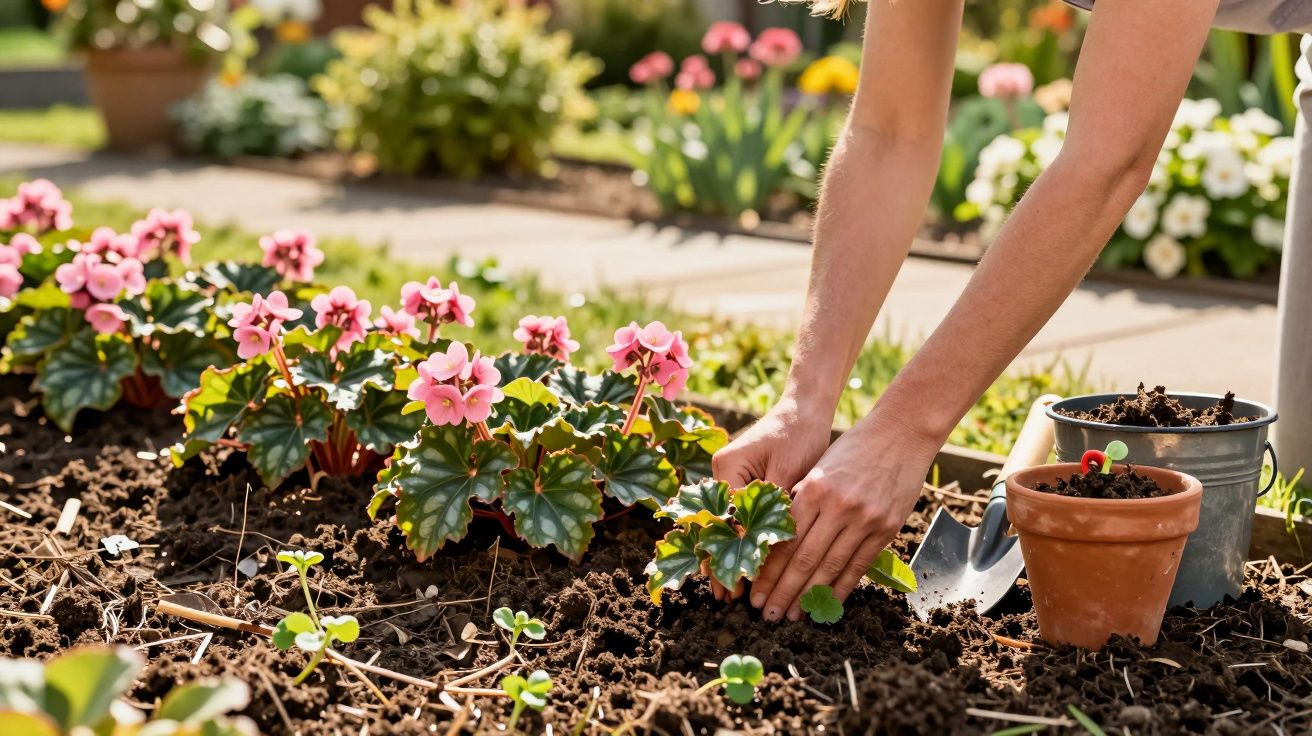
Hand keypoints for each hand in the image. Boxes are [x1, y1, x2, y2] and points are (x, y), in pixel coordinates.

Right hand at [708, 395, 833, 600]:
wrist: (805, 409)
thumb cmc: (800, 436)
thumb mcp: (789, 476)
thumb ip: (774, 513)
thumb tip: (765, 555)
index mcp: (726, 470)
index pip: (723, 523)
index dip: (727, 557)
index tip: (733, 588)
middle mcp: (720, 474)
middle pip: (717, 528)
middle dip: (722, 563)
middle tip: (728, 599)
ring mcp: (728, 478)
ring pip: (726, 525)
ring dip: (731, 556)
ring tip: (734, 591)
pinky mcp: (742, 482)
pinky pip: (739, 517)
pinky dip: (743, 540)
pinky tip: (749, 565)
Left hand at [749, 416, 936, 620]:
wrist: (900, 434)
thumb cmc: (852, 448)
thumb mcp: (818, 466)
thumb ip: (800, 500)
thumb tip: (777, 538)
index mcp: (814, 488)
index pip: (784, 540)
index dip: (767, 571)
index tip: (753, 592)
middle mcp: (838, 506)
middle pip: (803, 560)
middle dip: (781, 592)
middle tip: (765, 615)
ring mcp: (865, 520)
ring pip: (830, 568)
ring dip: (808, 597)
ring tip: (792, 616)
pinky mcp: (886, 529)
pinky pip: (859, 566)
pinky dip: (840, 588)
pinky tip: (825, 604)